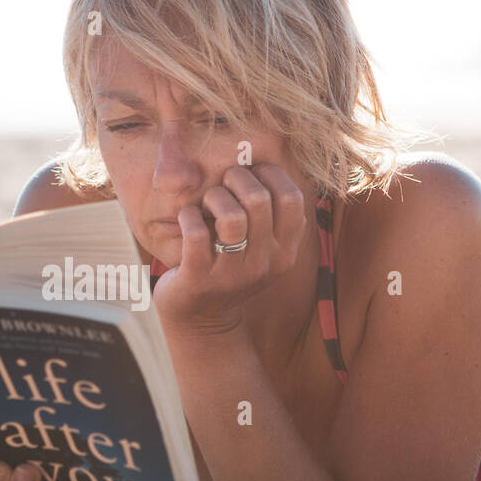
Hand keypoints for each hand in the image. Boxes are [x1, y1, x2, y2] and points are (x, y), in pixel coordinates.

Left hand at [151, 163, 307, 334]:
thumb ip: (270, 216)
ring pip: (230, 216)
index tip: (252, 173)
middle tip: (224, 185)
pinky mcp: (200, 279)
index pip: (292, 198)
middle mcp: (265, 264)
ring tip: (206, 204)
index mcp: (285, 252)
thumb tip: (264, 160)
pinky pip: (196, 233)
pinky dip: (189, 216)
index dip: (270, 174)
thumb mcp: (261, 249)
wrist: (201, 320)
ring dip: (213, 197)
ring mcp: (232, 274)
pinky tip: (188, 218)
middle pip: (259, 200)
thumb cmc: (229, 268)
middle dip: (236, 179)